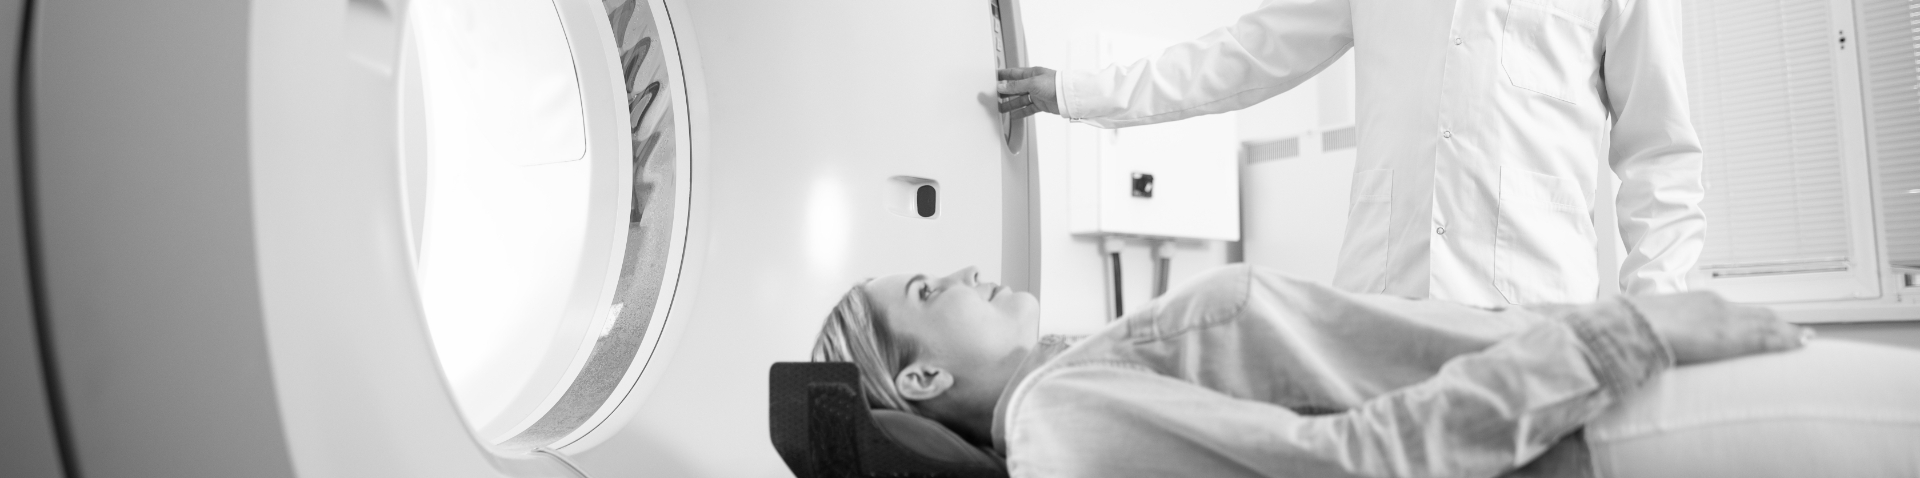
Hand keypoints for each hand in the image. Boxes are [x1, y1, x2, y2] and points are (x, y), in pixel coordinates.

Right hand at [997, 66, 1058, 119]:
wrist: (1068, 96)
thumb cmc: (1055, 84)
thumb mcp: (1032, 83)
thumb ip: (1015, 85)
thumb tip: (1001, 86)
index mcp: (1031, 74)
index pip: (1013, 74)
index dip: (1003, 76)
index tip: (993, 78)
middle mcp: (1033, 83)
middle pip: (1015, 88)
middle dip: (1004, 92)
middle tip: (993, 96)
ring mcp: (1037, 94)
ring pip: (1020, 100)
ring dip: (1010, 104)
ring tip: (1000, 108)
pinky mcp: (1041, 104)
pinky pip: (1027, 109)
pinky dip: (1020, 112)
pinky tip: (1013, 115)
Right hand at [1632, 291, 1811, 364]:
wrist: (1633, 326)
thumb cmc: (1634, 326)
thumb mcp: (1651, 324)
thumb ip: (1661, 330)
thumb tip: (1651, 340)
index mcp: (1699, 302)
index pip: (1734, 310)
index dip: (1753, 317)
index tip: (1764, 323)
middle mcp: (1719, 306)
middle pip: (1757, 314)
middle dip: (1777, 323)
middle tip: (1797, 332)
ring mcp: (1728, 319)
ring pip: (1768, 324)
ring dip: (1788, 332)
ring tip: (1806, 339)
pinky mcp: (1734, 337)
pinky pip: (1769, 337)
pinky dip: (1789, 340)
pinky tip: (1802, 343)